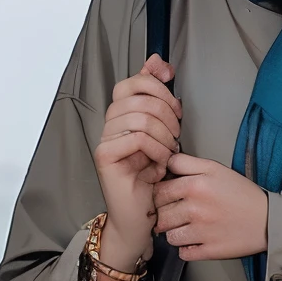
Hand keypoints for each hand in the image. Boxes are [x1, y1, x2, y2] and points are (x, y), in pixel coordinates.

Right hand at [93, 54, 181, 268]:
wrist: (140, 218)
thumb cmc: (152, 180)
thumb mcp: (163, 135)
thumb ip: (158, 98)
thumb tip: (157, 62)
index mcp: (121, 116)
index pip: (132, 82)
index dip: (155, 83)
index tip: (176, 103)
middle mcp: (109, 125)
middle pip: (137, 96)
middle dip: (167, 112)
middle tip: (176, 134)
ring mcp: (105, 140)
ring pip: (139, 116)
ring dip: (164, 134)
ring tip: (169, 152)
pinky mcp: (105, 157)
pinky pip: (137, 138)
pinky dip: (157, 148)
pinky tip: (160, 163)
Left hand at [153, 155, 268, 261]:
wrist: (268, 219)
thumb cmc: (242, 193)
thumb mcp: (215, 168)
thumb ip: (186, 163)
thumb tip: (164, 163)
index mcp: (194, 186)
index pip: (157, 192)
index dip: (161, 195)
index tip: (169, 197)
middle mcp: (194, 209)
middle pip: (160, 216)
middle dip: (166, 214)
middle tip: (179, 213)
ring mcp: (200, 232)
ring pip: (169, 237)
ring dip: (175, 233)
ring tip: (188, 227)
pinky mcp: (208, 251)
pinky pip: (183, 253)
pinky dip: (187, 249)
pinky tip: (197, 240)